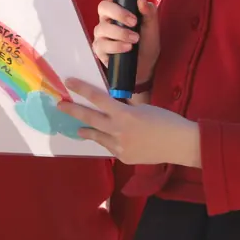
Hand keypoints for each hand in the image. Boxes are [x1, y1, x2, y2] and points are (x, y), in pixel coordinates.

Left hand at [58, 79, 200, 167]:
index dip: (81, 89)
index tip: (68, 82)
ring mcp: (119, 146)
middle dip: (73, 110)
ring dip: (87, 130)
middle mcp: (118, 131)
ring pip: (97, 136)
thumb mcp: (142, 109)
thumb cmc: (166, 121)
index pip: (97, 98)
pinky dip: (107, 142)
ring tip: (78, 129)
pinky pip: (110, 147)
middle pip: (90, 117)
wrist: (180, 144)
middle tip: (60, 105)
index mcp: (124, 114)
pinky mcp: (124, 157)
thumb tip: (112, 107)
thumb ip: (124, 109)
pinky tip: (105, 140)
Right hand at [93, 0, 159, 85]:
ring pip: (102, 28)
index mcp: (118, 8)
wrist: (146, 67)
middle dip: (118, 13)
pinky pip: (102, 45)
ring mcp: (102, 34)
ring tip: (135, 39)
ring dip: (120, 32)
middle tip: (134, 21)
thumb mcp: (153, 27)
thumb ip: (149, 13)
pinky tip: (127, 48)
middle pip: (103, 7)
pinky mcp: (100, 49)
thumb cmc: (147, 43)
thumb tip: (142, 0)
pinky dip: (116, 46)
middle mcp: (107, 18)